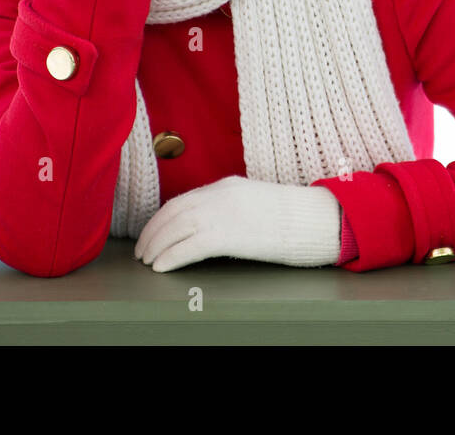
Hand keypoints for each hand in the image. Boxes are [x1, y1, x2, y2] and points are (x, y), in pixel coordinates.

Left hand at [134, 176, 342, 271]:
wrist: (312, 220)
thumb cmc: (289, 217)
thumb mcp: (255, 201)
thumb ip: (230, 206)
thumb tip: (208, 223)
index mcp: (226, 186)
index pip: (183, 199)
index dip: (162, 217)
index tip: (152, 231)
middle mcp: (219, 195)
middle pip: (173, 212)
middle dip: (153, 232)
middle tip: (143, 250)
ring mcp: (223, 214)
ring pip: (176, 228)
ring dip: (157, 246)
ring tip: (149, 261)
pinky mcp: (228, 235)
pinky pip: (189, 247)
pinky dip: (171, 256)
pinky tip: (162, 267)